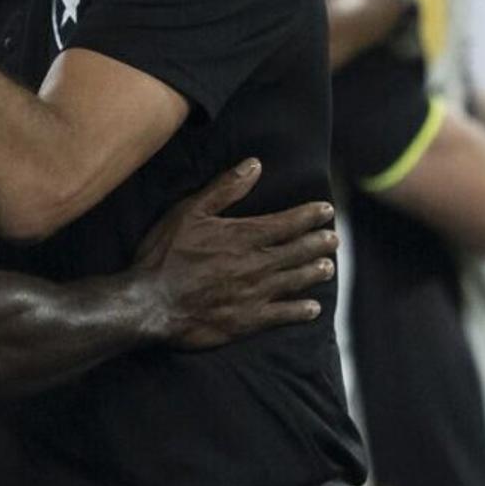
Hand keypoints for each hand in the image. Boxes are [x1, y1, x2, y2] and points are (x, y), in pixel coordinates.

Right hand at [130, 157, 337, 347]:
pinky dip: (301, 310)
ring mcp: (255, 294)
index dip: (310, 215)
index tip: (327, 210)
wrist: (151, 303)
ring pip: (296, 280)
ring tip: (329, 267)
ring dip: (315, 272)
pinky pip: (283, 315)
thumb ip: (225, 189)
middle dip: (319, 243)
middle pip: (298, 251)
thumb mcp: (189, 212)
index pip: (288, 222)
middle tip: (334, 239)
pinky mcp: (248, 321)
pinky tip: (313, 308)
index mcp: (244, 236)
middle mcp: (257, 264)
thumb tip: (255, 164)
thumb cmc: (164, 255)